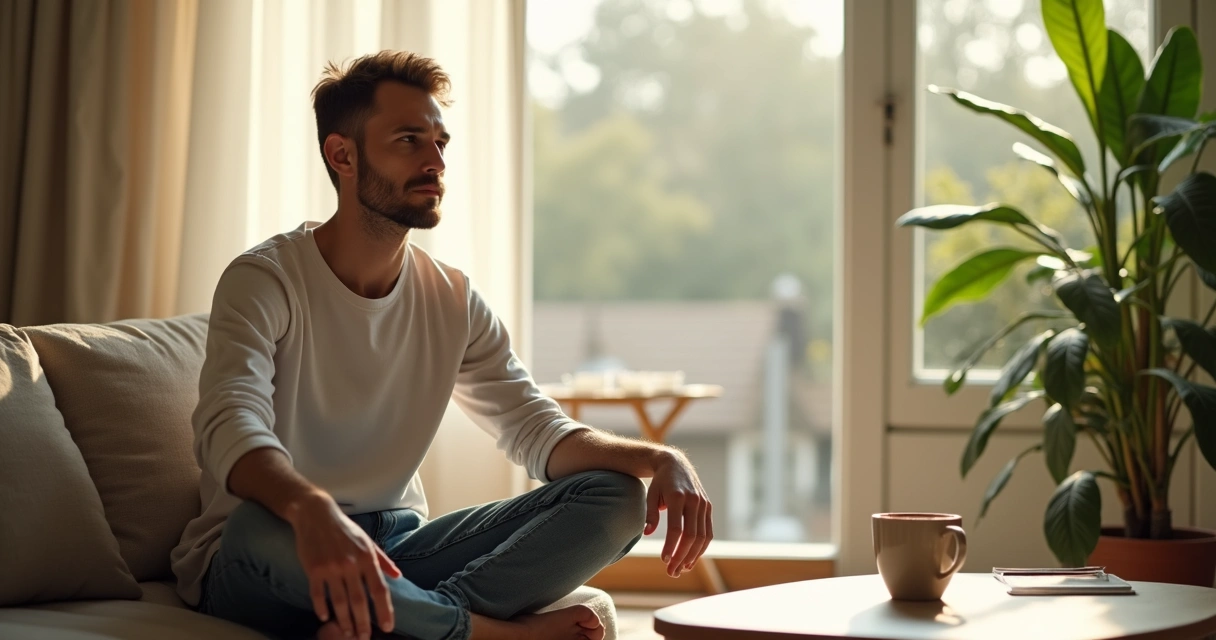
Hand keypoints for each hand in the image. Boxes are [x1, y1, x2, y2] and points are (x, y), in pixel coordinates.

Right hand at [285, 493, 400, 639]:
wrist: (316, 514)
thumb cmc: (345, 529)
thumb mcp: (368, 541)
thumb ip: (383, 560)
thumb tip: (398, 576)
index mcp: (367, 558)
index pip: (379, 589)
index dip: (385, 610)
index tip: (388, 626)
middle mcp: (351, 564)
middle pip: (360, 600)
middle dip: (364, 622)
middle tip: (364, 638)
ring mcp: (331, 568)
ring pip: (340, 601)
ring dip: (344, 620)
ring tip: (348, 633)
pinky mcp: (313, 569)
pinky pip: (318, 594)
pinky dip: (321, 608)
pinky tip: (325, 618)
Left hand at [644, 451, 712, 577]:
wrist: (675, 464)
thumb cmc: (660, 482)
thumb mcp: (650, 495)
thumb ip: (650, 514)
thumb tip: (648, 533)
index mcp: (677, 497)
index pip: (676, 528)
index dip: (671, 546)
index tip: (664, 560)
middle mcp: (694, 501)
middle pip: (691, 536)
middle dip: (682, 556)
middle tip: (672, 571)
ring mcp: (703, 504)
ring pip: (702, 537)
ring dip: (693, 556)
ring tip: (681, 569)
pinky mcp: (708, 507)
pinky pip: (708, 532)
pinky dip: (701, 547)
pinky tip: (691, 559)